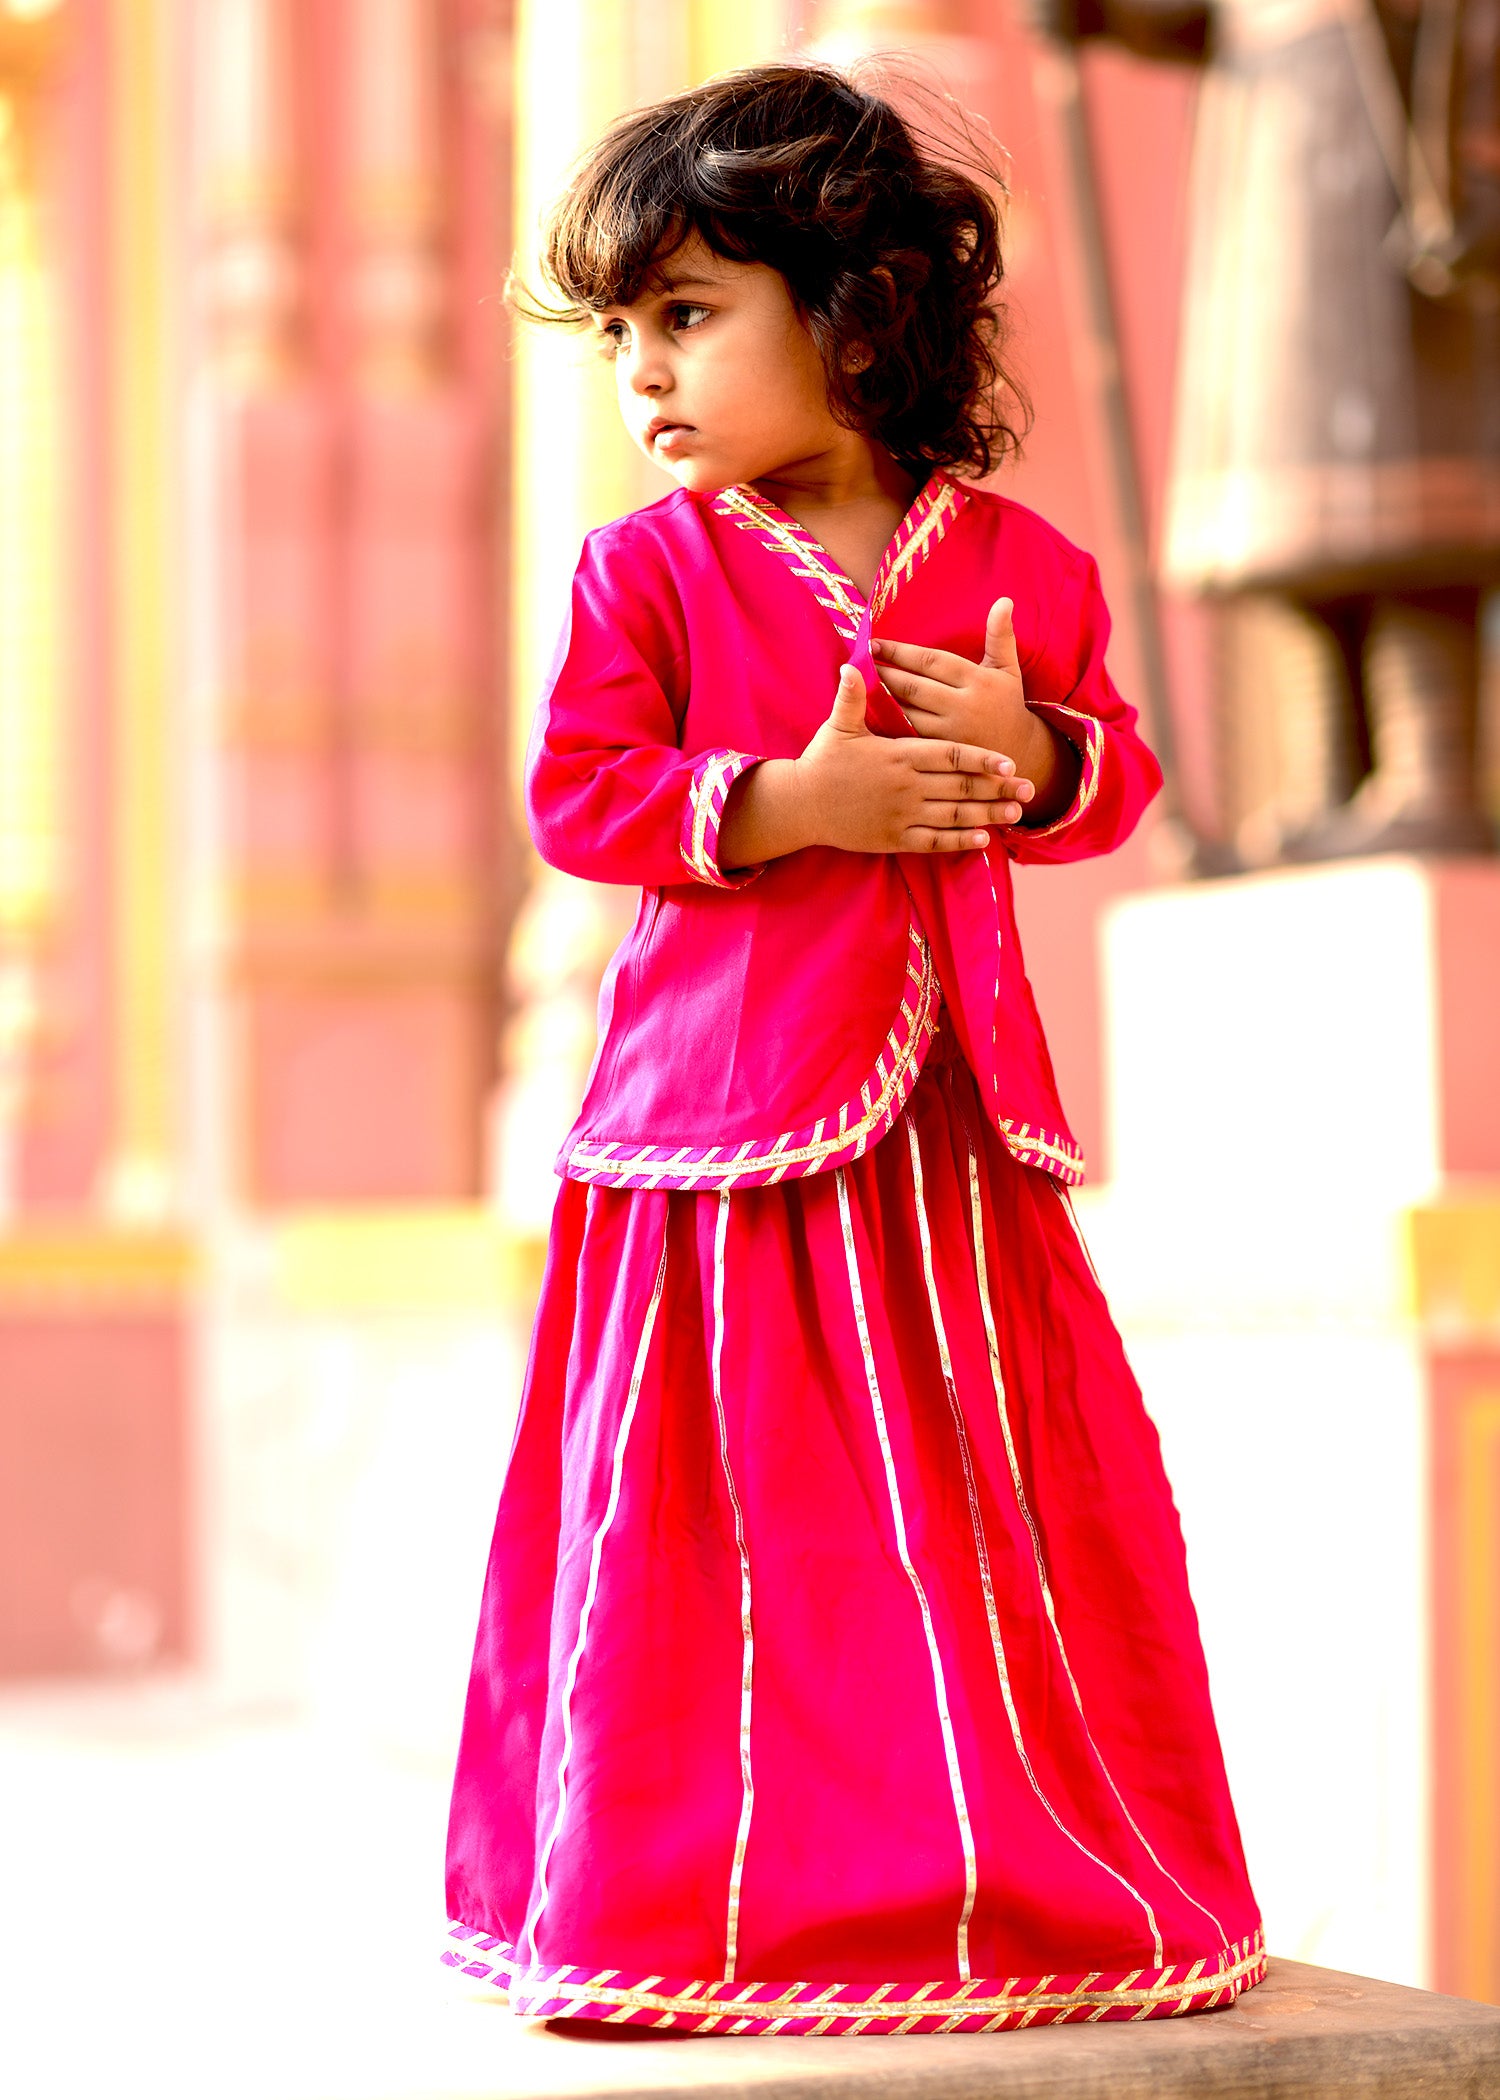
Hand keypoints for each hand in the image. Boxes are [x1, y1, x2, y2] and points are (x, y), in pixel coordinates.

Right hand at [797, 665, 1031, 851]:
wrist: (801, 804)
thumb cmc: (822, 762)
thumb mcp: (837, 726)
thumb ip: (853, 696)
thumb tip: (853, 662)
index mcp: (898, 755)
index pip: (950, 756)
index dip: (981, 760)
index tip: (1008, 763)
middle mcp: (905, 787)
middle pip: (960, 787)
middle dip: (997, 789)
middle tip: (1029, 789)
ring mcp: (900, 815)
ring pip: (953, 816)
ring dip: (987, 815)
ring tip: (1015, 813)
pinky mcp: (893, 838)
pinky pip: (933, 842)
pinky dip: (959, 841)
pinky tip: (982, 839)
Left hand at [872, 598, 1078, 826]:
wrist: (1019, 755)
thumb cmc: (1007, 705)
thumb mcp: (1008, 669)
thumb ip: (1000, 636)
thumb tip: (1004, 600)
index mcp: (977, 681)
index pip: (930, 661)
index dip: (900, 652)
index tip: (875, 644)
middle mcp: (962, 706)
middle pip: (913, 686)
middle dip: (884, 673)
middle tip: (859, 662)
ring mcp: (950, 733)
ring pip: (907, 712)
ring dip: (881, 698)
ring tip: (860, 685)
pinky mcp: (940, 754)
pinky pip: (908, 736)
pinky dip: (888, 724)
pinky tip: (870, 714)